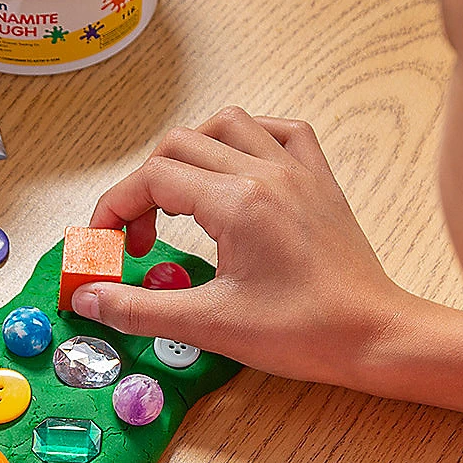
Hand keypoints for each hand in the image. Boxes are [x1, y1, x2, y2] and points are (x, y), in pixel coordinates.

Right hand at [73, 106, 422, 389]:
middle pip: (179, 146)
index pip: (153, 179)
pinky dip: (247, 141)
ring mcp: (297, 172)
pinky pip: (280, 132)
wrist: (375, 337)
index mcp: (238, 202)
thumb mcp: (209, 325)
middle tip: (138, 240)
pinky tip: (234, 172)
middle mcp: (267, 173)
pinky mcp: (319, 182)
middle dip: (143, 188)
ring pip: (227, 125)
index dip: (114, 208)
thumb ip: (139, 309)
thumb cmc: (305, 332)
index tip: (105, 244)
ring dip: (189, 153)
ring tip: (177, 200)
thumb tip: (88, 298)